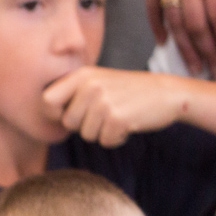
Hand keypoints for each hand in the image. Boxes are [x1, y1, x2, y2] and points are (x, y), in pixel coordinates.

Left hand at [41, 69, 187, 146]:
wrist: (168, 93)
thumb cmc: (129, 92)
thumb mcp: (99, 82)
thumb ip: (73, 93)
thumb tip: (46, 114)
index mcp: (83, 75)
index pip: (46, 100)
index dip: (54, 114)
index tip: (72, 115)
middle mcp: (91, 86)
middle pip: (68, 123)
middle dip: (85, 125)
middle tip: (107, 113)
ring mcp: (104, 101)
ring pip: (87, 135)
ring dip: (103, 132)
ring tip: (120, 116)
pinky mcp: (118, 118)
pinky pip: (105, 141)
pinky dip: (117, 138)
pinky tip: (129, 124)